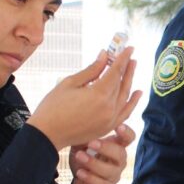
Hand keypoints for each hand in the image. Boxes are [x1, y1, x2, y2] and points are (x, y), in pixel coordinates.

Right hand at [26, 47, 142, 149]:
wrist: (46, 135)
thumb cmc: (53, 107)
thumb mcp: (70, 83)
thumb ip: (92, 70)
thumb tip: (104, 55)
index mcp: (99, 94)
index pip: (116, 72)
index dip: (123, 58)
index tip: (129, 48)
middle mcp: (109, 108)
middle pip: (122, 84)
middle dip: (127, 68)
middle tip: (131, 56)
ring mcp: (110, 120)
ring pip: (125, 97)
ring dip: (130, 82)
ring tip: (132, 68)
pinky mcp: (107, 128)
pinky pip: (125, 113)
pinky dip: (132, 103)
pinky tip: (136, 93)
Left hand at [69, 124, 135, 183]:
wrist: (80, 180)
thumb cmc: (85, 157)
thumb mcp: (83, 144)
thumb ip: (86, 135)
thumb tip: (81, 127)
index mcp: (116, 146)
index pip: (129, 138)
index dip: (127, 132)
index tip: (118, 127)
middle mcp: (119, 161)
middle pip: (120, 153)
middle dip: (106, 148)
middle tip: (91, 143)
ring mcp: (113, 175)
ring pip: (109, 170)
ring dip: (93, 163)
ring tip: (79, 156)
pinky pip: (99, 183)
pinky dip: (88, 177)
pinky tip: (80, 172)